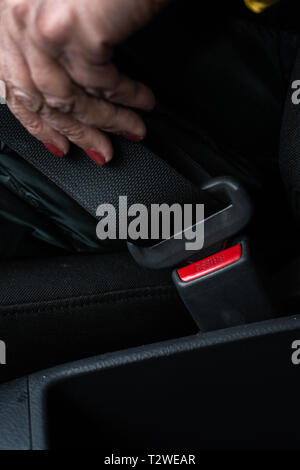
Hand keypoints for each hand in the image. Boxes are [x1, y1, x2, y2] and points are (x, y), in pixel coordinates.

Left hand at [0, 0, 167, 163]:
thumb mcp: (65, 7)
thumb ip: (58, 43)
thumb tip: (77, 89)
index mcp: (9, 11)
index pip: (13, 84)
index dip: (37, 122)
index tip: (57, 144)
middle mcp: (15, 16)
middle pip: (40, 97)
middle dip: (76, 133)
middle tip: (100, 151)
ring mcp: (39, 24)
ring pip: (70, 99)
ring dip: (106, 123)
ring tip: (132, 131)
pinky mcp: (71, 29)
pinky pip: (101, 84)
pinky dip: (126, 99)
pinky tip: (142, 102)